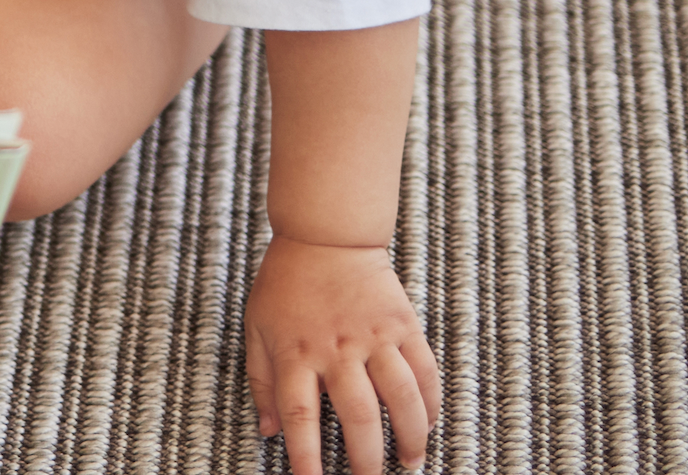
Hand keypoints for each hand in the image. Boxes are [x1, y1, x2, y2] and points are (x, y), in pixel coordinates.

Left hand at [243, 238, 438, 473]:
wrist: (325, 236)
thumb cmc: (286, 284)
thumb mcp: (257, 329)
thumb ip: (262, 381)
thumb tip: (266, 430)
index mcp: (296, 351)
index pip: (300, 415)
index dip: (305, 455)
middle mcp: (337, 348)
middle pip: (357, 415)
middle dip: (366, 459)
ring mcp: (374, 336)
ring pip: (400, 398)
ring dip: (408, 436)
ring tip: (409, 462)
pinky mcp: (402, 325)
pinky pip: (424, 371)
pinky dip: (430, 402)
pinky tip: (427, 424)